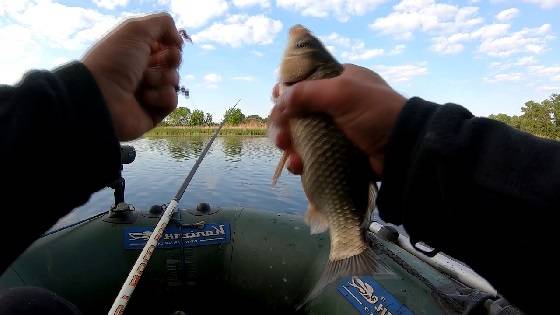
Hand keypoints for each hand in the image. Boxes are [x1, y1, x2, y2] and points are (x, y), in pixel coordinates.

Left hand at [83, 13, 182, 140]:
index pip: (165, 44)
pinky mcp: (153, 111)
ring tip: (143, 82)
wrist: (101, 97)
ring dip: (162, 78)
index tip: (165, 43)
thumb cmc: (115, 61)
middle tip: (157, 61)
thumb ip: (163, 23)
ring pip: (173, 80)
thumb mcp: (136, 30)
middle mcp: (141, 70)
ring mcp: (148, 91)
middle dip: (169, 59)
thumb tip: (179, 41)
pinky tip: (145, 98)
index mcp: (135, 51)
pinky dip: (161, 96)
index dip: (169, 43)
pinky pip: (171, 100)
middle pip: (173, 61)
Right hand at [270, 64, 406, 176]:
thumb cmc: (375, 112)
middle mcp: (336, 103)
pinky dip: (303, 160)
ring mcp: (337, 129)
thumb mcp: (341, 93)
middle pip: (299, 113)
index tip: (276, 106)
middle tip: (279, 139)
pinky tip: (299, 166)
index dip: (287, 94)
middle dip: (285, 126)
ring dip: (291, 146)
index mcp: (339, 81)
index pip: (304, 83)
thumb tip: (279, 98)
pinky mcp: (339, 152)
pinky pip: (313, 155)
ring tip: (290, 156)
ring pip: (303, 136)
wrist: (403, 148)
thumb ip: (307, 93)